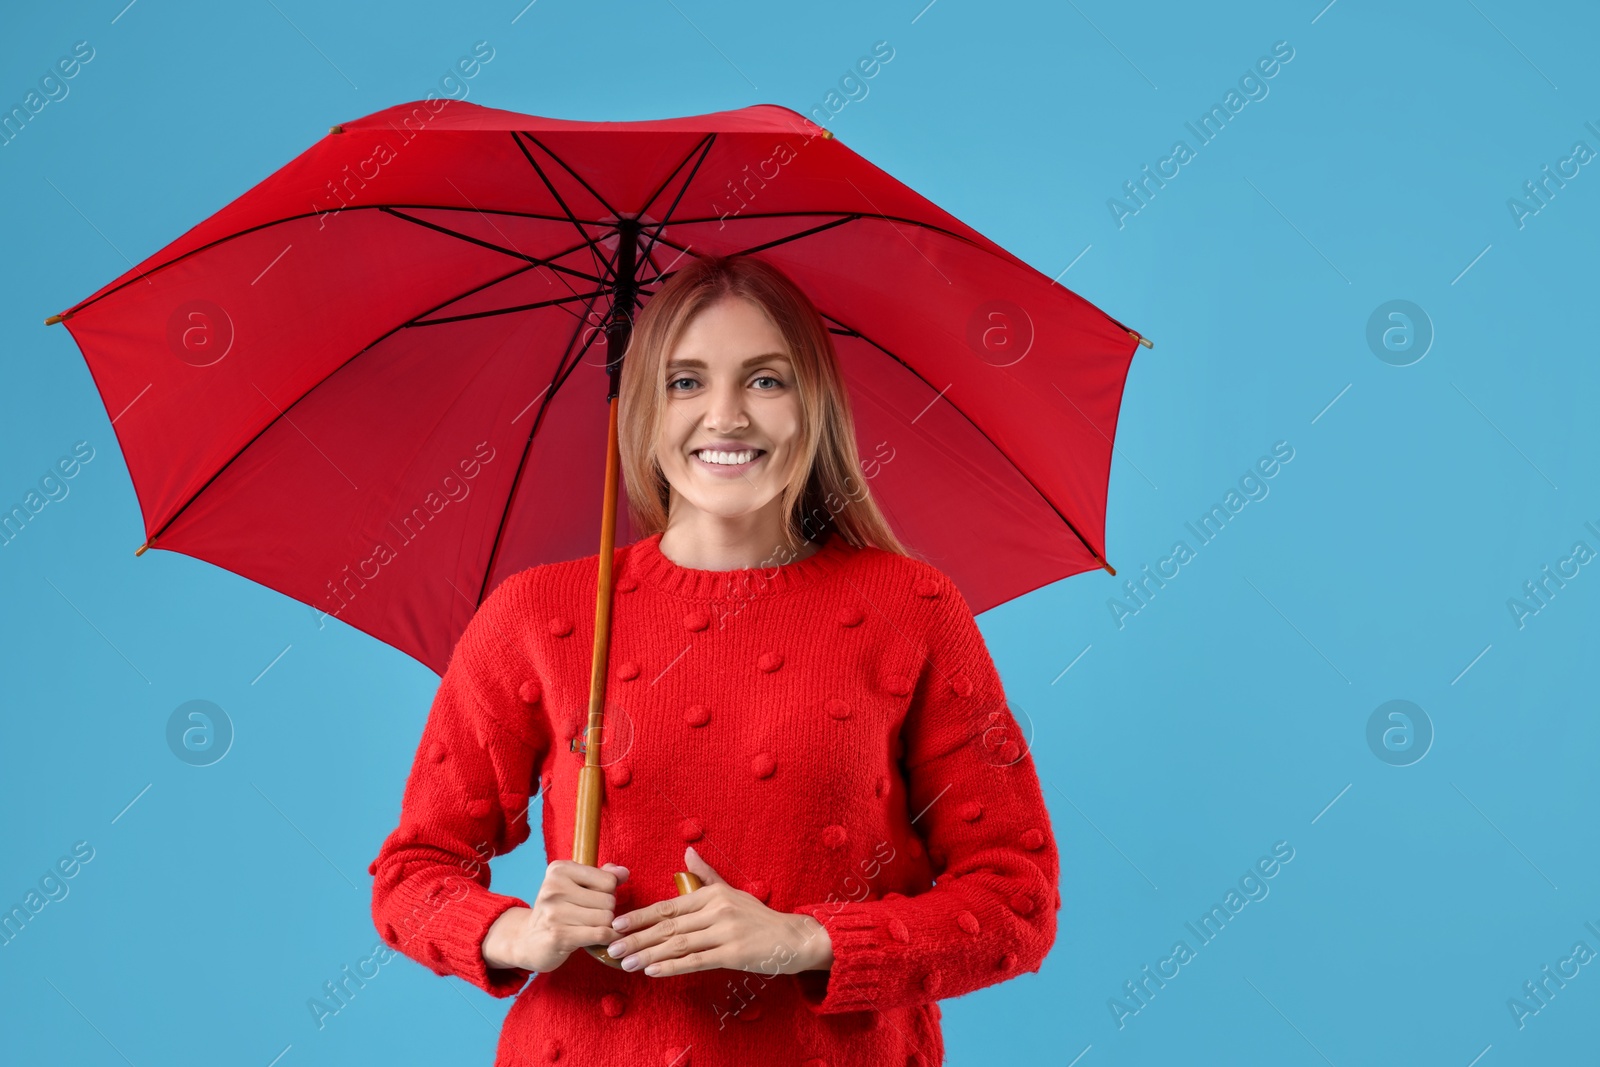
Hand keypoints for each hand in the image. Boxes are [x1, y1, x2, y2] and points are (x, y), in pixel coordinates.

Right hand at [481, 860, 628, 973]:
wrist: (528, 940)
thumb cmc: (559, 910)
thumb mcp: (577, 886)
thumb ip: (603, 876)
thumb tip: (623, 872)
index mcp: (559, 869)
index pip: (608, 880)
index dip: (608, 892)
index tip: (594, 899)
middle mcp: (554, 887)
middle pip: (609, 900)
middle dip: (607, 911)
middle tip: (592, 916)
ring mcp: (555, 912)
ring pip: (606, 919)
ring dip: (605, 926)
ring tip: (591, 927)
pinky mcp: (559, 935)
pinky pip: (600, 934)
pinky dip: (609, 938)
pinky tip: (605, 939)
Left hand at [605, 846, 833, 977]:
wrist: (792, 938)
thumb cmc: (759, 917)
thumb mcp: (732, 891)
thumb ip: (707, 875)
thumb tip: (687, 852)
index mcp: (712, 894)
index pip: (668, 906)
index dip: (640, 915)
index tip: (617, 923)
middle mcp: (716, 910)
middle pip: (668, 925)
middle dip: (637, 938)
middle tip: (612, 947)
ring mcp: (724, 932)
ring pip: (678, 944)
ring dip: (648, 955)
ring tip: (625, 963)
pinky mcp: (732, 953)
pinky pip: (696, 961)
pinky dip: (672, 966)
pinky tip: (653, 971)